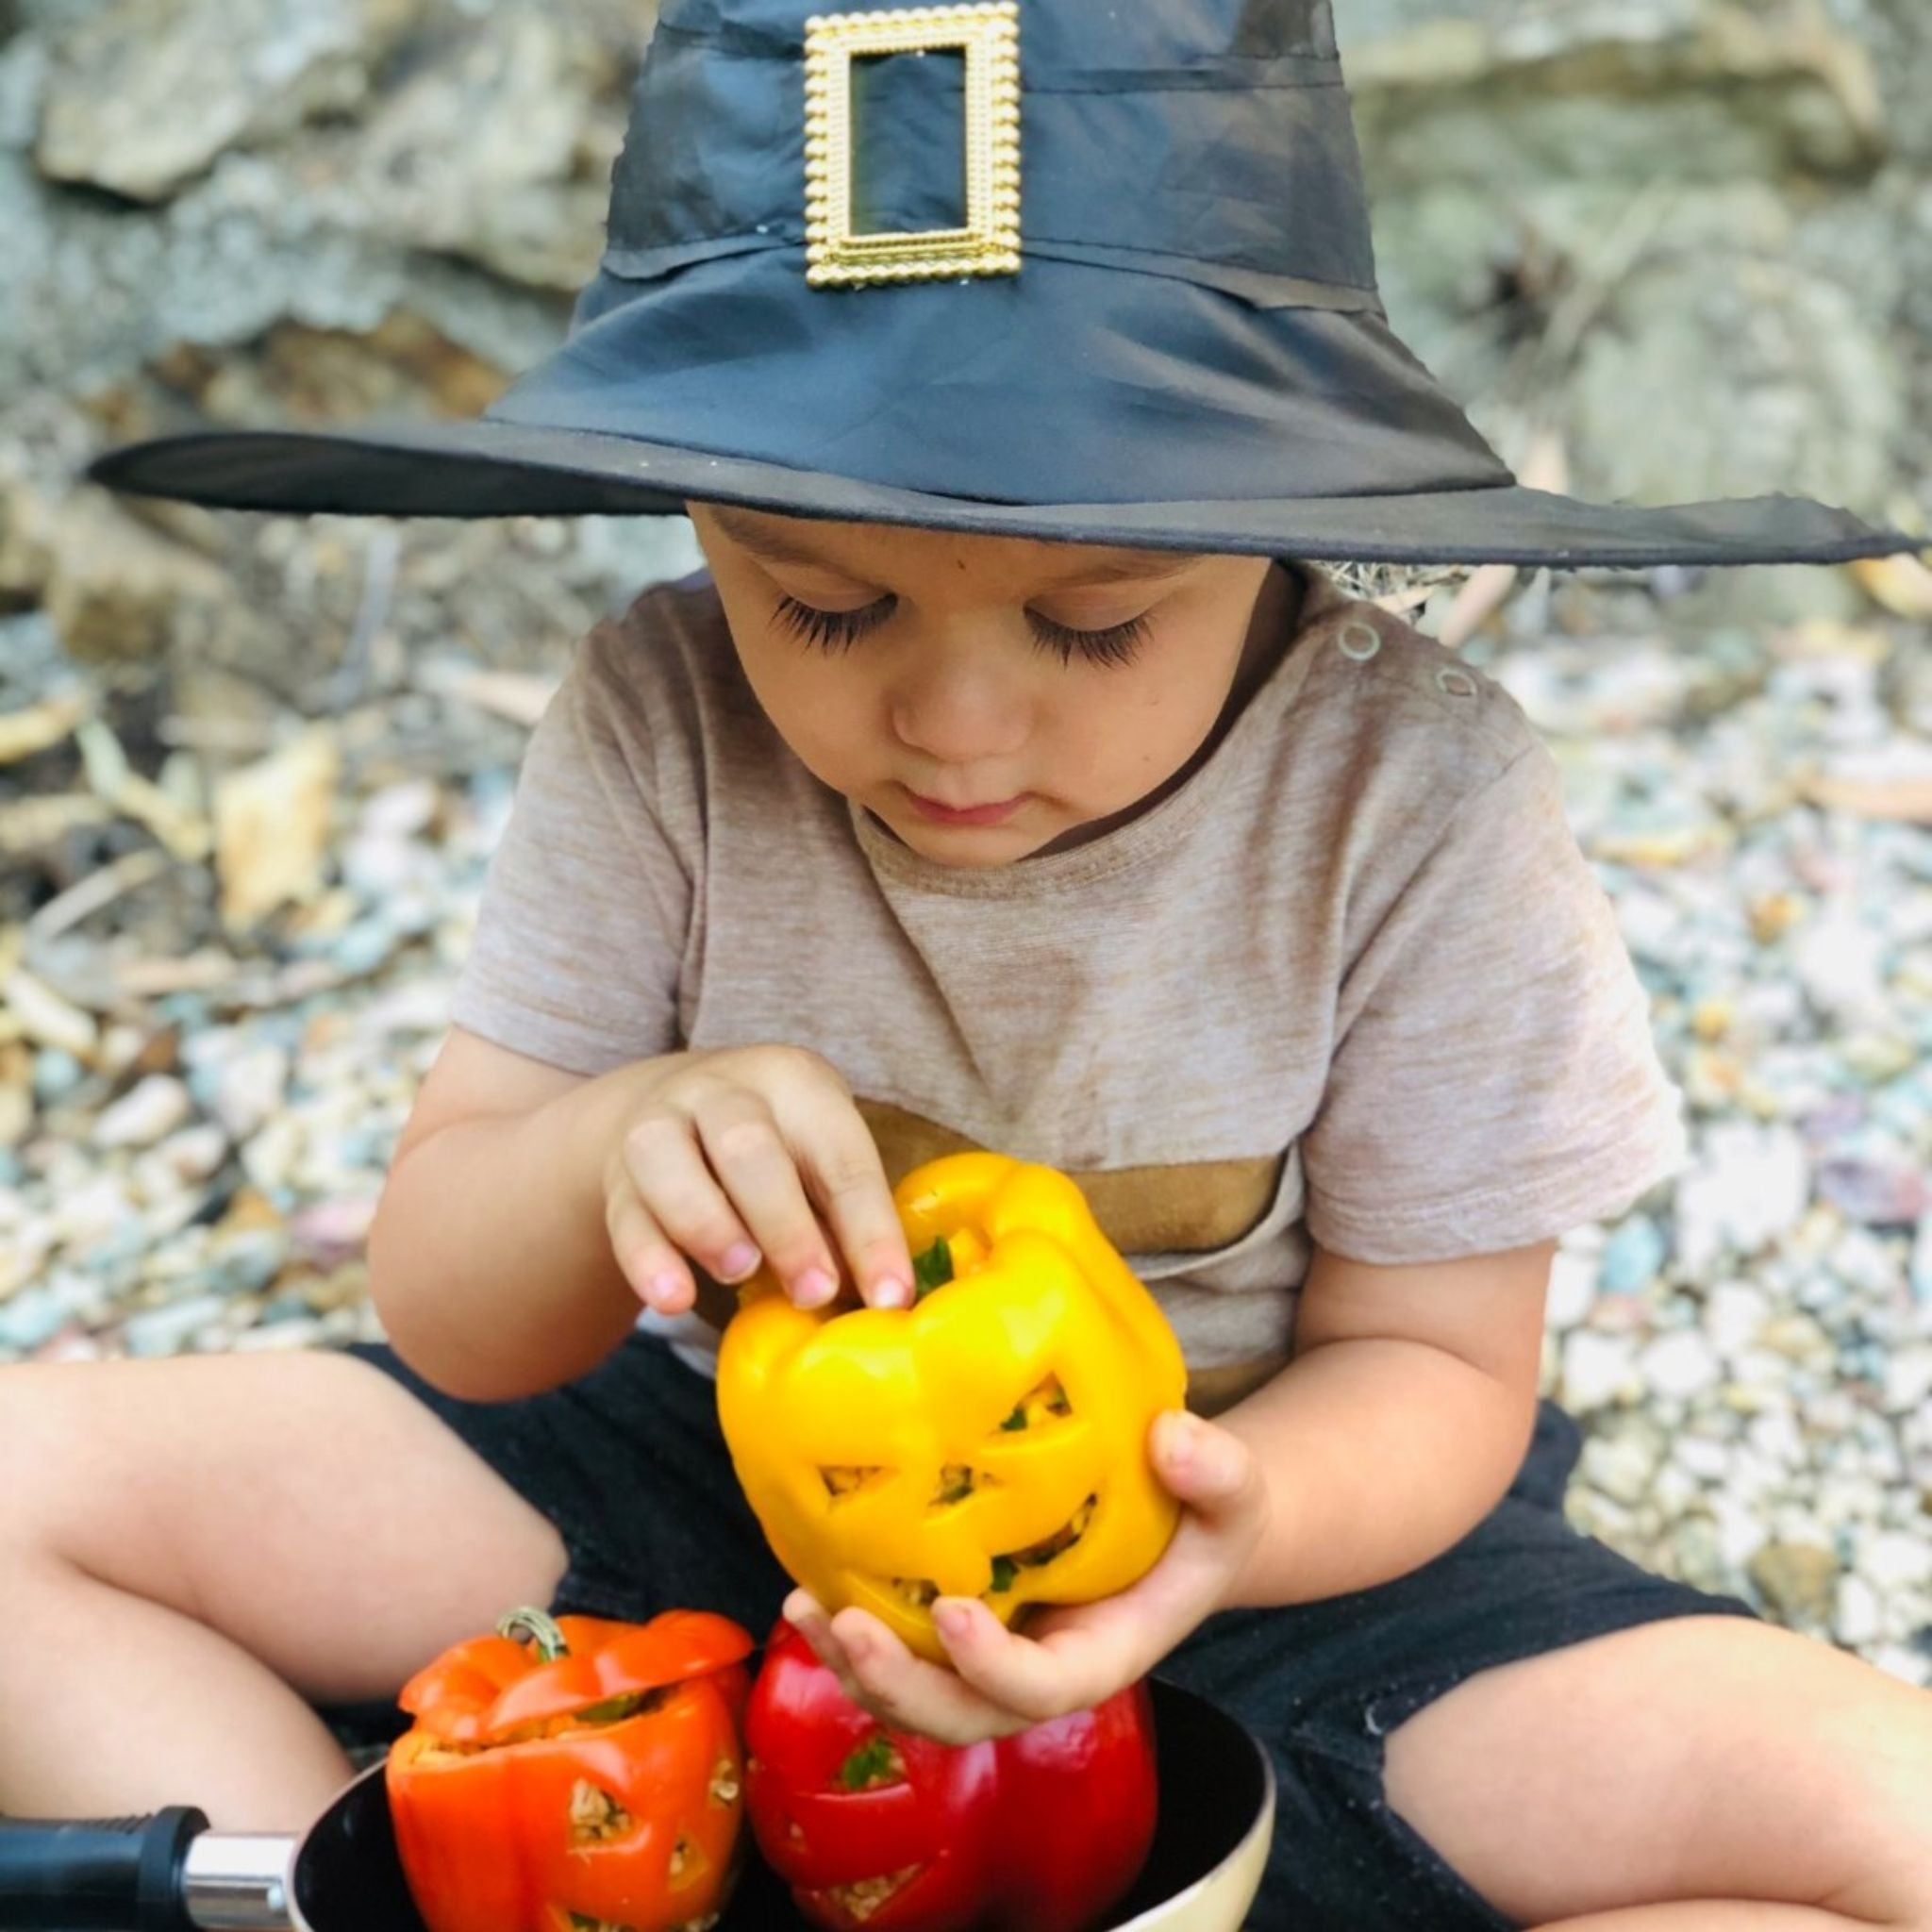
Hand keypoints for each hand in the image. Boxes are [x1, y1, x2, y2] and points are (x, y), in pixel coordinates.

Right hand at [596, 1044, 914, 1316]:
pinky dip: (647, 1261)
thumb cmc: (777, 1147)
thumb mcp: (817, 1159)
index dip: (870, 1230)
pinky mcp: (618, 1173)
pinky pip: (625, 1214)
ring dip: (708, 1223)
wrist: (673, 1107)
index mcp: (796, 1082)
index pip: (840, 1155)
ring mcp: (661, 1122)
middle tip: (815, 1291)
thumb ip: (842, 1220)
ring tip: (741, 1273)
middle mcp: (724, 1090)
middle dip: (786, 1225)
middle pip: (748, 1146)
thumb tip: (882, 1297)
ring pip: (668, 1159)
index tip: (890, 1297)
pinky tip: (674, 1299)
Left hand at [784, 1407, 1269, 1744]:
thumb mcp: (1236, 1493)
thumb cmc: (1206, 1518)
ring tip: (804, 1607)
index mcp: (1103, 1655)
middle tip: (846, 1626)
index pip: (1044, 1690)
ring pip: (916, 1696)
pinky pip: (903, 1649)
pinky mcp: (963, 1623)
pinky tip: (808, 1584)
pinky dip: (851, 1630)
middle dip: (898, 1686)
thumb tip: (1172, 1438)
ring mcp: (996, 1654)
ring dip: (855, 1666)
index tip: (953, 1613)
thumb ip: (1219, 1471)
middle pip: (960, 1716)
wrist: (1182, 1530)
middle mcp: (1040, 1669)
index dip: (994, 1667)